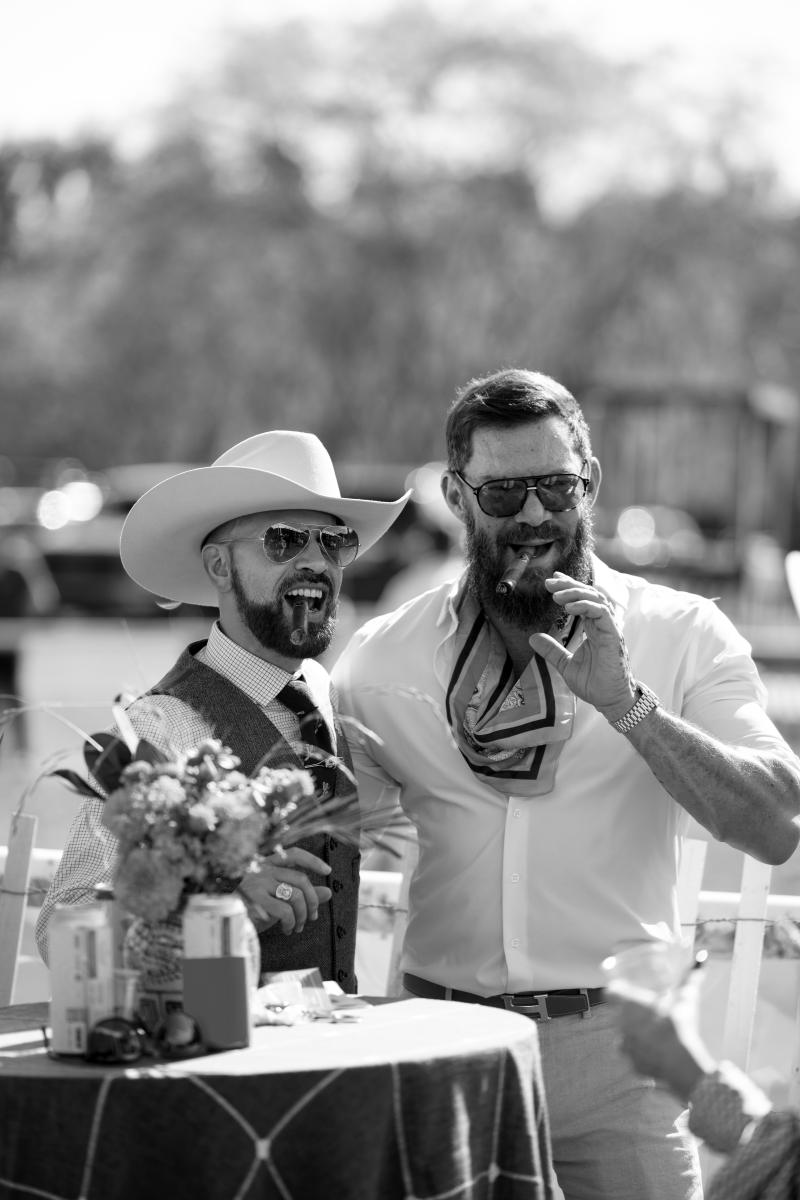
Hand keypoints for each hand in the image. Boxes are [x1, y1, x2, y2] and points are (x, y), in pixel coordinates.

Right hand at [239, 847, 332, 934]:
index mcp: (267, 865)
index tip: (328, 870)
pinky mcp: (254, 899)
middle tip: (312, 917)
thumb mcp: (279, 900)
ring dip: (302, 915)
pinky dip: (292, 922)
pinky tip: (288, 929)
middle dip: (313, 900)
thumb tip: (328, 892)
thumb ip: (301, 895)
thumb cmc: (252, 910)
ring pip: (296, 896)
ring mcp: (258, 883)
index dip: (313, 860)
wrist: (225, 923)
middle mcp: (263, 869)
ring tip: (298, 927)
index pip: (294, 854)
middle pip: (301, 880)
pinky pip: (285, 911)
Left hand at [528, 571, 634, 719]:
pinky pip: (602, 614)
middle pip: (589, 594)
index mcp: (594, 628)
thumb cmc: (594, 683)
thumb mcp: (565, 664)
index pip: (583, 600)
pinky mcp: (613, 637)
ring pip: (596, 599)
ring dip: (576, 593)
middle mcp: (603, 625)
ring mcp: (610, 629)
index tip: (552, 582)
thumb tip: (532, 638)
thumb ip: (551, 650)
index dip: (569, 587)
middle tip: (550, 583)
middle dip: (569, 585)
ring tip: (557, 595)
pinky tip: (570, 607)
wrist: (610, 700)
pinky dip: (586, 606)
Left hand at [609, 973, 715, 1102]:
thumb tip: (703, 958)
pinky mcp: (632, 1064)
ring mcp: (625, 1046)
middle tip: (647, 1012)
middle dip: (629, 1013)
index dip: (616, 989)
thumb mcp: (687, 997)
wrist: (683, 1063)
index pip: (610, 991)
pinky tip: (656, 1053)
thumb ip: (692, 977)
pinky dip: (642, 1055)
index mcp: (629, 1004)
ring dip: (635, 1034)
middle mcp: (621, 1024)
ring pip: (624, 1036)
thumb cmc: (680, 1025)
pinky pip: (633, 1057)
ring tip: (653, 1034)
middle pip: (617, 1014)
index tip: (624, 989)